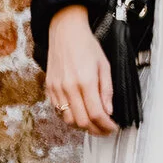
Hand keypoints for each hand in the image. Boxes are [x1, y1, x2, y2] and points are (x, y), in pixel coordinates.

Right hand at [45, 6, 115, 134]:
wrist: (65, 32)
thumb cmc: (86, 46)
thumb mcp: (104, 65)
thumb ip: (107, 90)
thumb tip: (109, 111)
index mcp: (86, 81)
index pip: (97, 114)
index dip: (106, 126)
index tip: (113, 128)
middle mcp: (69, 87)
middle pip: (82, 122)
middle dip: (96, 130)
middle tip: (105, 129)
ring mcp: (57, 89)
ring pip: (69, 120)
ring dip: (82, 126)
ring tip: (93, 123)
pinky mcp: (49, 88)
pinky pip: (58, 111)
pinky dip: (70, 117)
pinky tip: (79, 113)